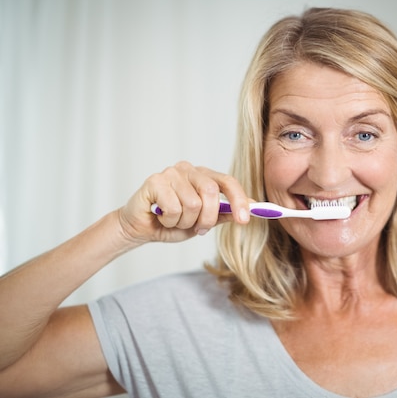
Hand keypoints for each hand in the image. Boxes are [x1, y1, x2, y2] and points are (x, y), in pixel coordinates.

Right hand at [117, 161, 250, 243]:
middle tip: (197, 229)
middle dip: (207, 218)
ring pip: (192, 204)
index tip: (245, 220)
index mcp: (203, 176)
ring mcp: (171, 173)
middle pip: (211, 192)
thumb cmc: (171, 222)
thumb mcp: (203, 221)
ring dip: (184, 222)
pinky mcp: (155, 181)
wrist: (140, 229)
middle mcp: (189, 170)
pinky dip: (169, 220)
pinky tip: (160, 217)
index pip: (227, 182)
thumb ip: (224, 213)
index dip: (239, 200)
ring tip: (173, 220)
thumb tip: (252, 210)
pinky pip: (173, 207)